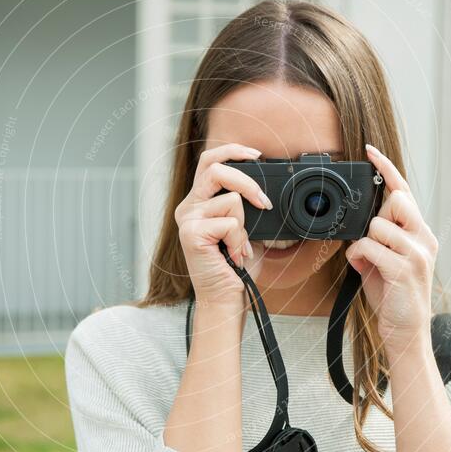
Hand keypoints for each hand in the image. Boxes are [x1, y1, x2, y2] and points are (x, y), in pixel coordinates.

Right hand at [174, 143, 270, 305]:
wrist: (225, 300)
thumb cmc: (235, 268)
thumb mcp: (245, 229)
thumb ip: (244, 205)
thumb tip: (262, 187)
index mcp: (198, 203)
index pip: (209, 161)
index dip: (233, 151)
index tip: (257, 155)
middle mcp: (188, 207)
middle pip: (215, 166)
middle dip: (246, 180)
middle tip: (263, 201)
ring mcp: (187, 219)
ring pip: (231, 199)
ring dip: (245, 226)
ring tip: (239, 246)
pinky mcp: (191, 233)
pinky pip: (231, 222)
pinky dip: (240, 240)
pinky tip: (233, 256)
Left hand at [344, 144, 438, 360]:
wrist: (405, 332)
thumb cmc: (392, 295)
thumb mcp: (384, 261)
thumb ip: (377, 239)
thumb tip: (358, 225)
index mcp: (420, 233)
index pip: (405, 192)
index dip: (387, 169)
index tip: (370, 151)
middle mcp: (423, 239)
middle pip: (396, 201)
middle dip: (376, 216)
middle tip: (373, 241)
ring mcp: (417, 253)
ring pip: (378, 224)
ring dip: (363, 241)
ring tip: (367, 261)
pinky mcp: (405, 269)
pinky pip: (370, 246)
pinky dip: (359, 255)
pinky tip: (363, 267)